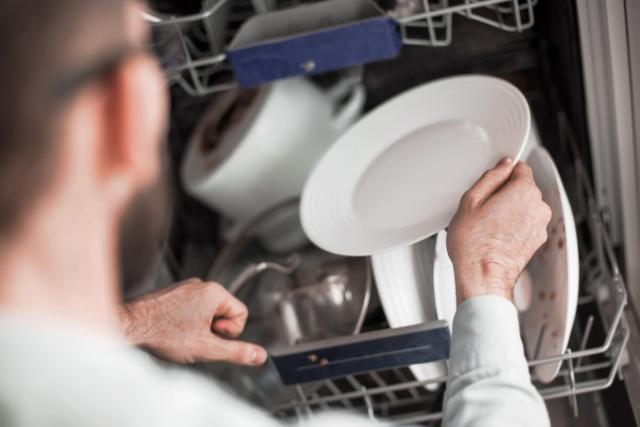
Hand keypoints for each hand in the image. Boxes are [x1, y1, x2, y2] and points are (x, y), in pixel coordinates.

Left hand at [120, 278, 267, 364]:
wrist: (127, 326)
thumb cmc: (163, 334)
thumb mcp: (206, 348)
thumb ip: (236, 351)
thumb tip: (260, 355)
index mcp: (214, 292)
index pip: (241, 314)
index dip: (229, 333)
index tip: (209, 338)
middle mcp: (201, 284)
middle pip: (224, 312)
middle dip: (213, 330)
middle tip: (194, 338)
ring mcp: (185, 287)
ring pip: (207, 312)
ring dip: (199, 326)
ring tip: (180, 335)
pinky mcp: (172, 292)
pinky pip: (191, 308)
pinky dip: (186, 321)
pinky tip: (171, 329)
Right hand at [447, 158, 551, 303]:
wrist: (482, 278)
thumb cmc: (474, 245)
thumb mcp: (470, 201)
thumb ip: (491, 177)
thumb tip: (503, 166)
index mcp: (525, 191)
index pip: (520, 167)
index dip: (501, 174)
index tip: (489, 185)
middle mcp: (539, 207)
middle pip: (522, 188)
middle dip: (504, 194)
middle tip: (482, 208)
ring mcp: (540, 226)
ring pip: (523, 208)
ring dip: (507, 212)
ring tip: (485, 226)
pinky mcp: (536, 242)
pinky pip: (524, 225)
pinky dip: (511, 227)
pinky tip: (492, 236)